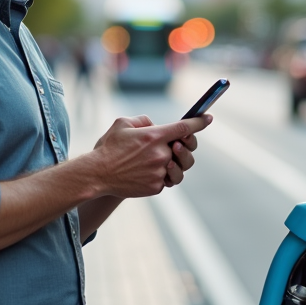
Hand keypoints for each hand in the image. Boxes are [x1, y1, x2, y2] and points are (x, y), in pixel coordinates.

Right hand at [90, 114, 210, 197]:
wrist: (98, 174)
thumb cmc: (109, 147)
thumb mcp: (123, 123)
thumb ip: (144, 120)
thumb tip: (155, 125)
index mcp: (154, 136)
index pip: (184, 127)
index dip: (199, 122)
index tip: (208, 118)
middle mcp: (160, 154)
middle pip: (185, 149)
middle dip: (183, 145)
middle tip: (175, 145)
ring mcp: (159, 172)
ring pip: (179, 167)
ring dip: (173, 162)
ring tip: (162, 160)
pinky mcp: (156, 186)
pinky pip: (167, 179)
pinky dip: (161, 175)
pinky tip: (147, 172)